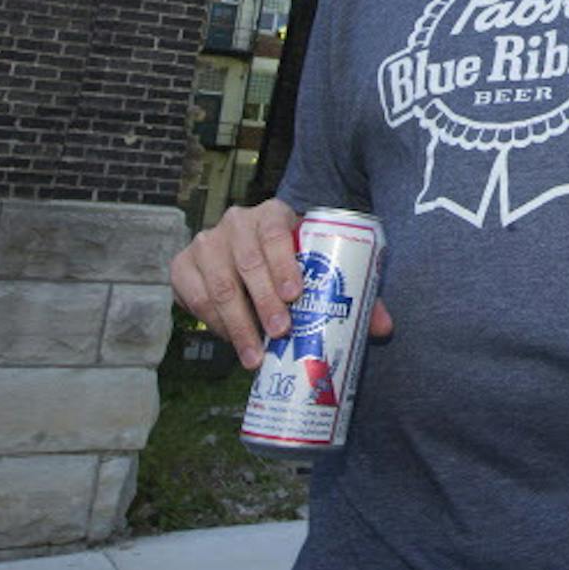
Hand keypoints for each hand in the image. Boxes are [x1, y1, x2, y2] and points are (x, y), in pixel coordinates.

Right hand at [170, 201, 394, 368]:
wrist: (248, 258)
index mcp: (274, 213)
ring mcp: (206, 241)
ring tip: (255, 356)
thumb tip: (385, 327)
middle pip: (246, 261)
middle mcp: (237, 221)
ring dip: (237, 323)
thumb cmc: (293, 265)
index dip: (283, 263)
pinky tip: (232, 342)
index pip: (276, 232)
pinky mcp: (183, 264)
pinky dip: (212, 322)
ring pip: (218, 284)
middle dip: (263, 301)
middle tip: (281, 333)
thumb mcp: (318, 267)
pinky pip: (194, 296)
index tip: (296, 296)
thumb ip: (350, 292)